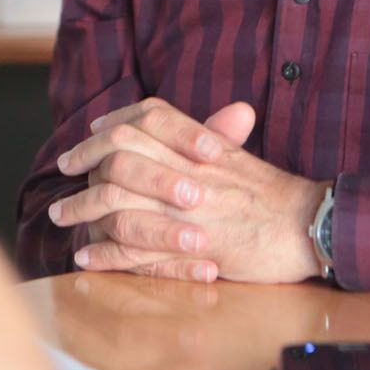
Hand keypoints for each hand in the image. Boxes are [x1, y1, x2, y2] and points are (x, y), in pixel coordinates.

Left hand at [48, 98, 327, 283]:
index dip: (112, 124)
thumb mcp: (239, 154)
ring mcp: (186, 209)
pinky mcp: (188, 247)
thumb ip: (213, 132)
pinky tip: (87, 255)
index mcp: (200, 143)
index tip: (91, 133)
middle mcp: (188, 170)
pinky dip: (106, 253)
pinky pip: (135, 250)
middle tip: (65, 170)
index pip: (145, 118)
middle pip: (120, 156)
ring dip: (83, 210)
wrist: (307, 225)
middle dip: (85, 162)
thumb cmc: (274, 193)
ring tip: (62, 217)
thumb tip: (196, 114)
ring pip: (119, 203)